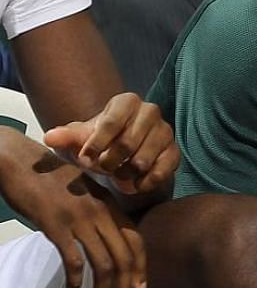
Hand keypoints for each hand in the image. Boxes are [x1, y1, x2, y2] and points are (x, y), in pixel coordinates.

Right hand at [0, 129, 146, 287]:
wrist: (19, 161)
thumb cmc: (48, 177)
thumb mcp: (82, 193)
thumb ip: (96, 214)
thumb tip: (102, 240)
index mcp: (109, 205)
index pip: (136, 239)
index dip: (140, 266)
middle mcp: (101, 212)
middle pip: (124, 257)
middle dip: (124, 287)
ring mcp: (80, 219)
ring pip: (103, 264)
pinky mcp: (56, 225)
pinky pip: (73, 260)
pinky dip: (74, 280)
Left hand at [43, 92, 178, 197]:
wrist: (123, 156)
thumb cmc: (99, 142)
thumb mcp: (80, 139)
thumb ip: (66, 137)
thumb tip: (50, 137)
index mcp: (127, 102)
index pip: (111, 122)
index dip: (96, 144)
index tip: (84, 159)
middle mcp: (150, 112)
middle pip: (128, 142)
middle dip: (110, 161)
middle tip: (102, 169)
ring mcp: (165, 132)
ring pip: (144, 160)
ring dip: (126, 173)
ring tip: (117, 176)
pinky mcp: (174, 152)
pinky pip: (162, 171)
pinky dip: (145, 182)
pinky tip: (134, 185)